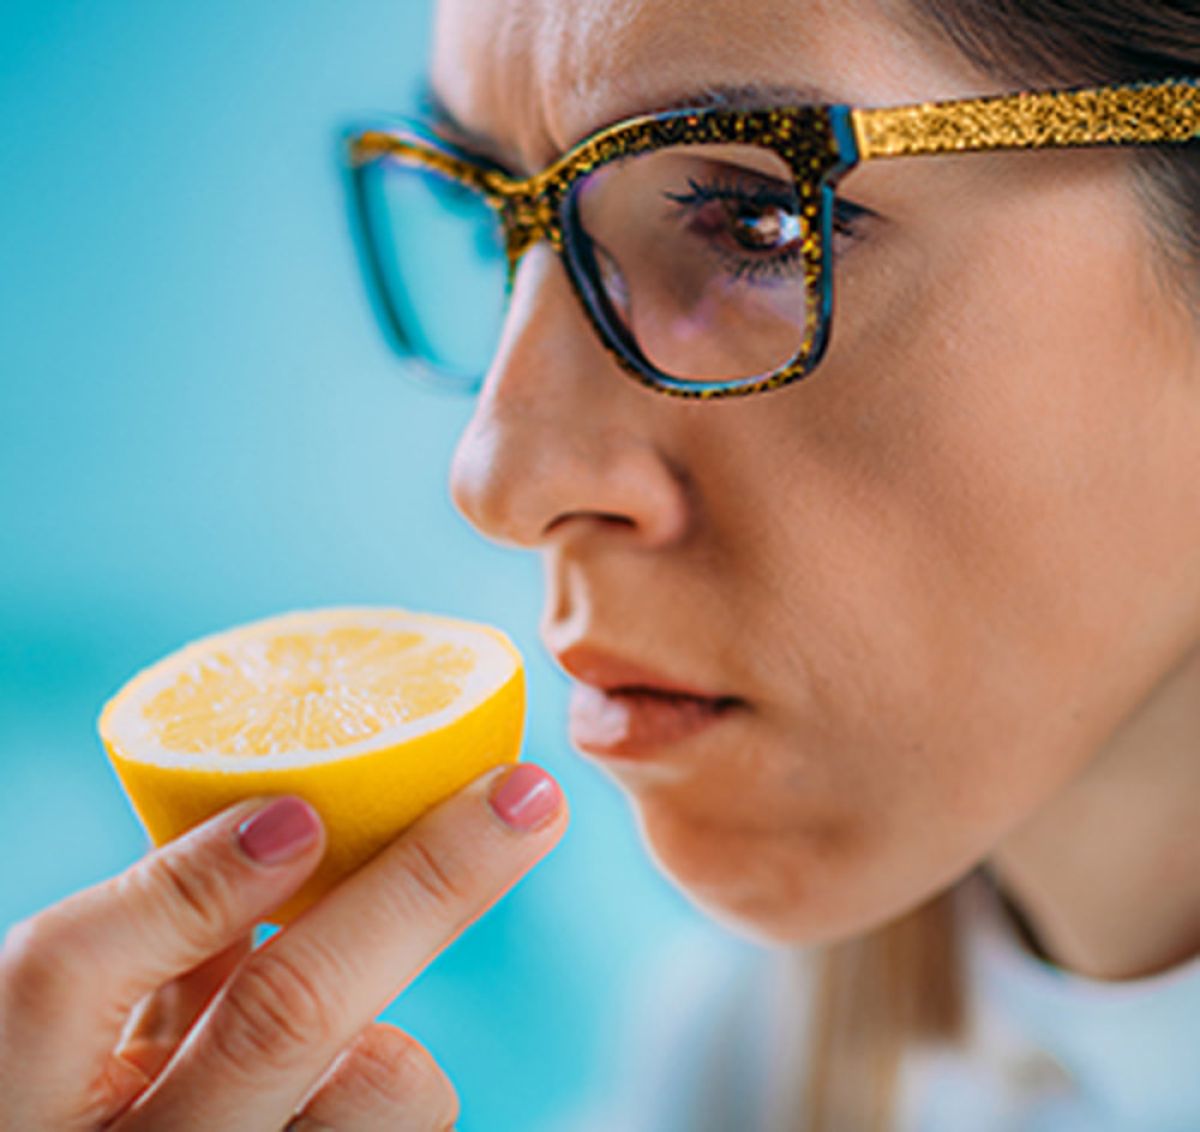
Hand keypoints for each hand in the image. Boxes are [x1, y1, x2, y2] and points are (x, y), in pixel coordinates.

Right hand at [0, 763, 566, 1130]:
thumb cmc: (72, 1097)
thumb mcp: (71, 1026)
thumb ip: (156, 935)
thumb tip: (285, 816)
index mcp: (19, 1083)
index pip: (70, 974)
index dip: (191, 882)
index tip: (303, 807)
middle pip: (286, 1010)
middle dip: (428, 882)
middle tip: (527, 794)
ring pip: (377, 1088)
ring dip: (397, 1021)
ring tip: (355, 1017)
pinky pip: (400, 1118)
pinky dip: (391, 1072)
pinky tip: (346, 1069)